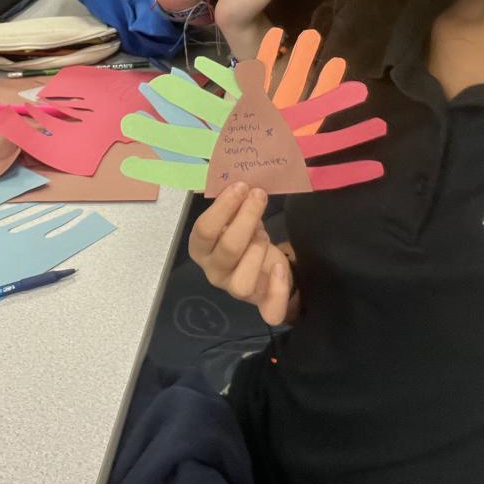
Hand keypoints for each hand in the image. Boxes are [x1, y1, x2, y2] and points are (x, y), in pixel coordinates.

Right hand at [189, 182, 294, 325]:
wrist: (261, 262)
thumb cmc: (242, 232)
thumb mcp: (233, 216)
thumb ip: (232, 201)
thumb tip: (238, 173)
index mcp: (201, 249)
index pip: (203, 230)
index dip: (223, 207)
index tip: (242, 186)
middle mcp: (214, 272)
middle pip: (227, 251)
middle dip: (246, 219)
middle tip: (259, 196)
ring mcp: (236, 290)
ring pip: (242, 283)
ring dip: (257, 253)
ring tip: (264, 234)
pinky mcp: (260, 303)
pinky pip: (268, 310)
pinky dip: (278, 289)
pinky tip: (281, 266)